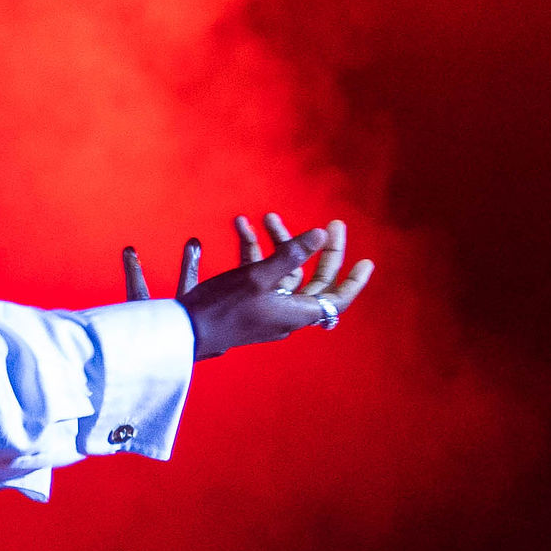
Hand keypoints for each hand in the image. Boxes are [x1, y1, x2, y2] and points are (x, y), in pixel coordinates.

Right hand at [126, 214, 373, 360]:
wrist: (185, 332)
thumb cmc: (223, 308)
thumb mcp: (258, 276)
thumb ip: (291, 254)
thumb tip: (321, 235)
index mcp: (297, 312)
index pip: (338, 299)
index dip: (353, 281)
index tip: (366, 261)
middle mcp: (287, 312)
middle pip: (314, 280)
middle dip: (318, 250)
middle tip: (328, 226)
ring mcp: (267, 308)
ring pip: (283, 273)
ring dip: (276, 244)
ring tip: (263, 218)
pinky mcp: (248, 303)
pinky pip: (260, 275)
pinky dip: (254, 253)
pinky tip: (241, 228)